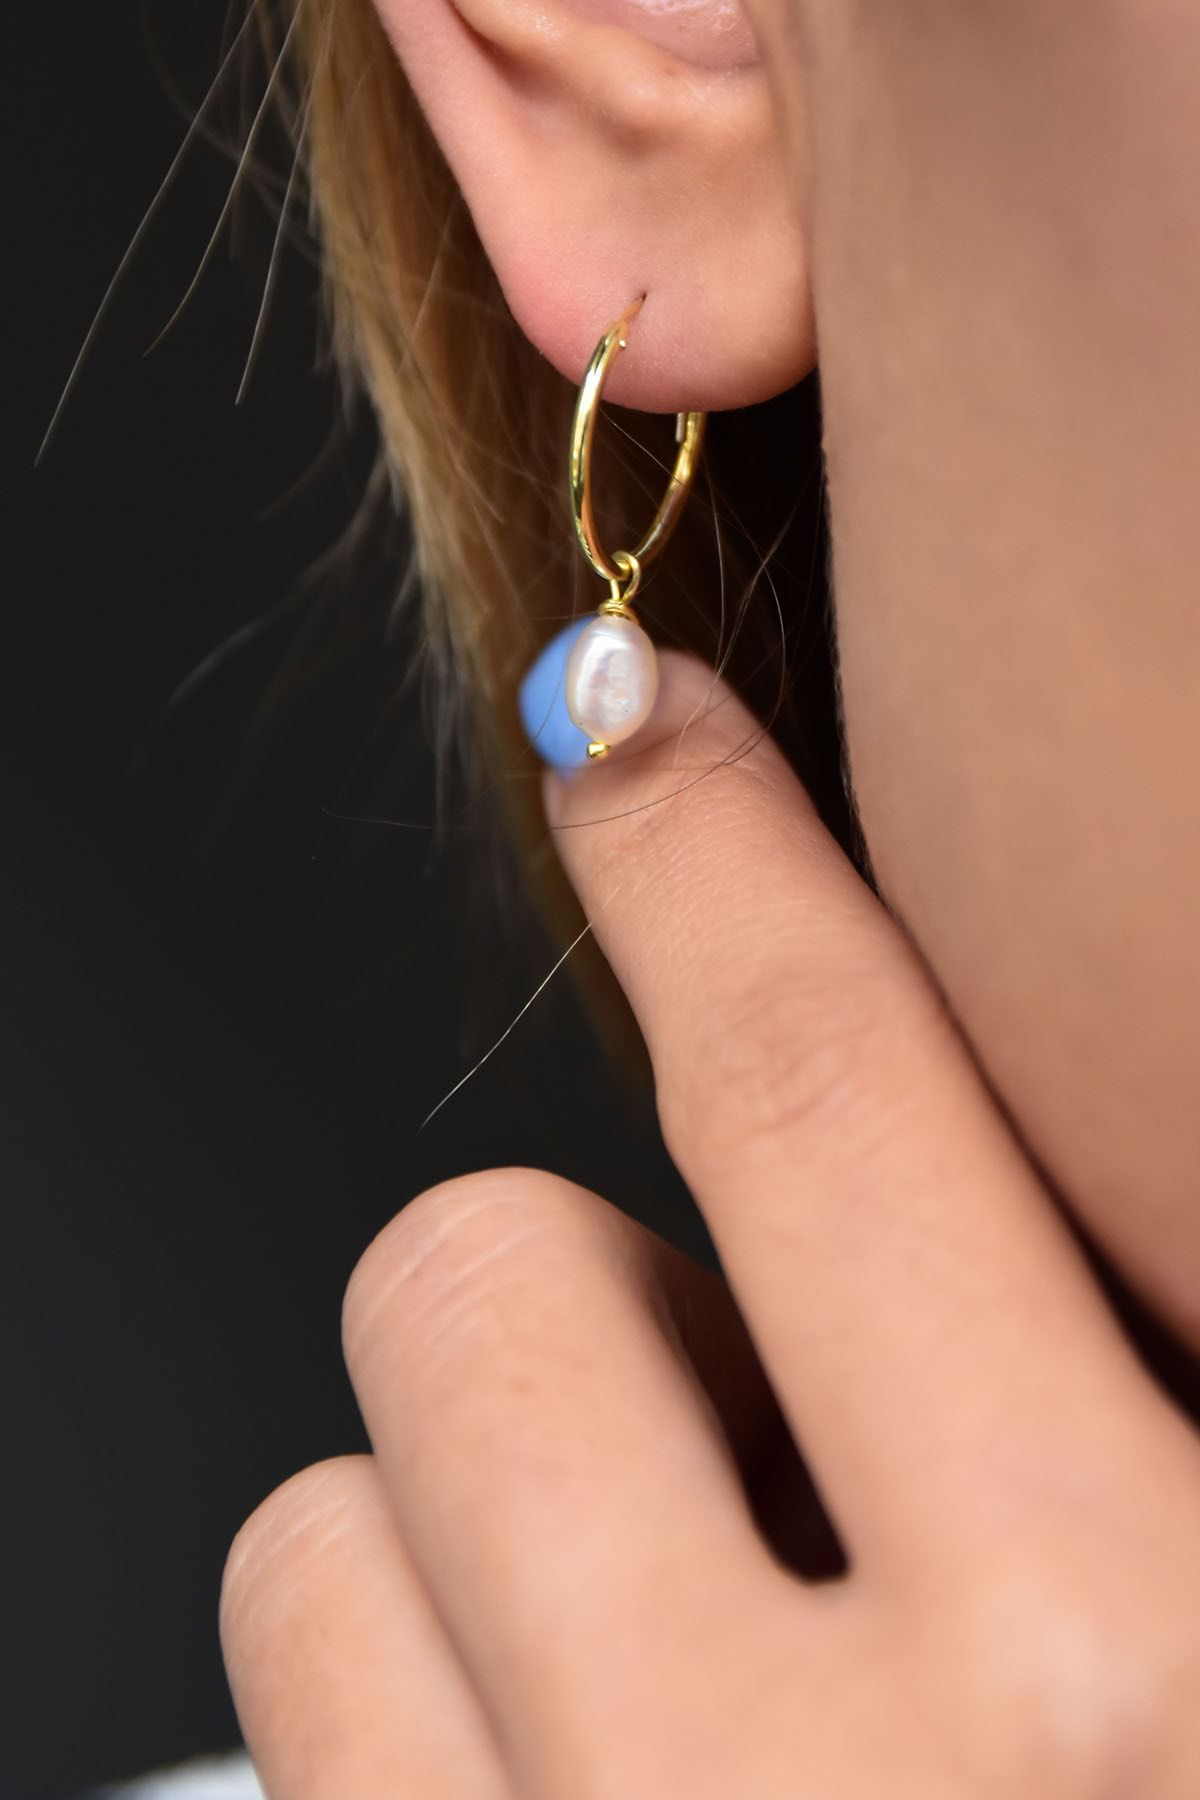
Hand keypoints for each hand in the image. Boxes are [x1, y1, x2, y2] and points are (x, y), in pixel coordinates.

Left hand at [220, 654, 1199, 1796]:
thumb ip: (1092, 1408)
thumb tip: (941, 1197)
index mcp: (1118, 1655)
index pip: (830, 1099)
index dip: (712, 860)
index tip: (629, 720)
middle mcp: (802, 1793)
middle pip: (487, 1272)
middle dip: (579, 1293)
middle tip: (737, 1448)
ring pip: (322, 1515)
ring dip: (472, 1537)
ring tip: (655, 1674)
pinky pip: (280, 1709)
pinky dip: (402, 1713)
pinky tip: (572, 1793)